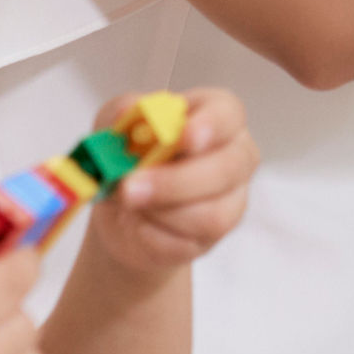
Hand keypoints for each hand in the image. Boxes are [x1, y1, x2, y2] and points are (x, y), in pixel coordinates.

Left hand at [82, 88, 256, 271]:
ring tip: (128, 204)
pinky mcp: (214, 236)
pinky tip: (137, 222)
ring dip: (160, 211)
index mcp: (217, 116)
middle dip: (175, 181)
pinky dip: (153, 234)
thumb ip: (122, 112)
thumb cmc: (132, 154)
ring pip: (211, 214)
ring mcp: (231, 199)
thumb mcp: (117, 124)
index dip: (210, 124)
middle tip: (130, 188)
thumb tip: (126, 113)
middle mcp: (235, 156)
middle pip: (226, 168)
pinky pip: (189, 242)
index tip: (184, 135)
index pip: (228, 114)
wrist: (124, 207)